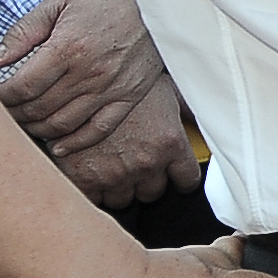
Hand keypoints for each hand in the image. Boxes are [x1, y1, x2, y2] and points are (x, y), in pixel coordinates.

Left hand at [0, 0, 163, 144]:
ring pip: (63, 124)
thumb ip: (23, 32)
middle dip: (13, 114)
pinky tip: (59, 146)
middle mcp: (89, 73)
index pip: (21, 87)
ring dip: (37, 129)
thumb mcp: (59, 2)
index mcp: (68, 48)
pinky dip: (76, 142)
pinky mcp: (129, 96)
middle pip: (38, 109)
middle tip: (2, 111)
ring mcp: (111, 88)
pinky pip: (99, 129)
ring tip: (25, 123)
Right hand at [52, 74, 203, 208]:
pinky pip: (94, 200)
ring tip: (110, 166)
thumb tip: (202, 115)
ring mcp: (115, 174)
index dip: (181, 178)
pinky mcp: (84, 180)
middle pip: (153, 192)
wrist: (74, 79)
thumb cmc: (119, 78)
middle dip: (145, 181)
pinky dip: (92, 190)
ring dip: (118, 187)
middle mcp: (147, 162)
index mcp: (170, 142)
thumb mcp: (162, 87)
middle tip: (134, 163)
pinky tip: (89, 173)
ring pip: (123, 199)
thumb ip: (184, 109)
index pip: (188, 180)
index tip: (175, 177)